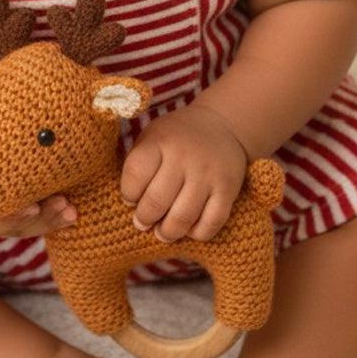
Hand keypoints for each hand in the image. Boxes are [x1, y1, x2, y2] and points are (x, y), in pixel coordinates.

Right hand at [0, 113, 76, 237]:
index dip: (7, 215)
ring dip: (48, 221)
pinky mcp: (10, 215)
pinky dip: (51, 220)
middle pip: (8, 226)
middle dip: (37, 219)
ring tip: (70, 211)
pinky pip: (31, 223)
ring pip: (23, 227)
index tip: (31, 209)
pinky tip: (72, 214)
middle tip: (61, 205)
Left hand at [120, 105, 247, 242]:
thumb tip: (128, 205)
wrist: (221, 124)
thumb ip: (137, 164)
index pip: (135, 175)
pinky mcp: (228, 188)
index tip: (130, 198)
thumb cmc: (175, 138)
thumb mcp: (151, 137)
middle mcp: (184, 156)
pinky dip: (197, 233)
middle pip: (156, 201)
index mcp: (160, 140)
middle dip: (144, 219)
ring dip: (168, 232)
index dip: (128, 194)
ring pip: (183, 217)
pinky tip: (189, 229)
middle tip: (142, 222)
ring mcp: (208, 173)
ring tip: (162, 232)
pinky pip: (211, 222)